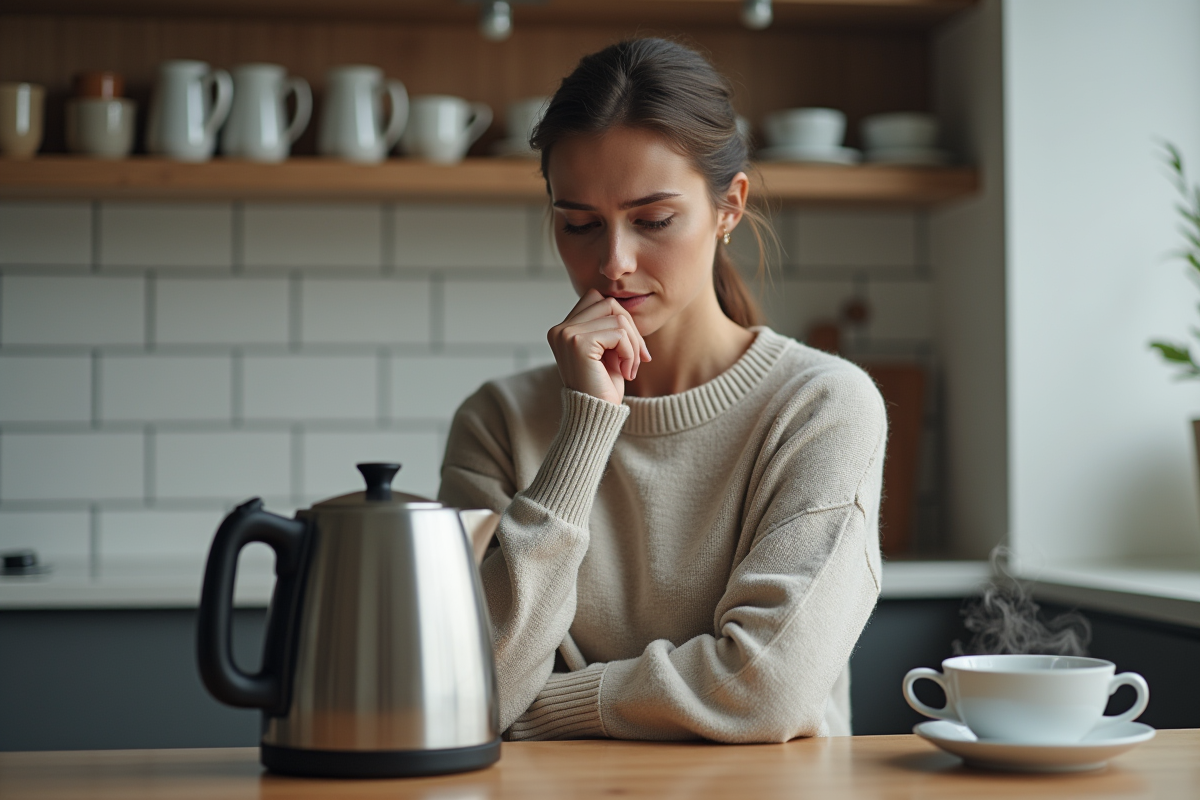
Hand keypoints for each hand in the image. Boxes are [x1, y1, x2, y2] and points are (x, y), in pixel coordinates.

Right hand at [548, 289, 651, 405]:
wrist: (594, 418)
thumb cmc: (602, 387)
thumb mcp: (608, 351)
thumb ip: (610, 326)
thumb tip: (627, 306)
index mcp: (564, 329)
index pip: (599, 300)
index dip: (621, 320)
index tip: (633, 349)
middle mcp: (560, 329)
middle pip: (609, 303)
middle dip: (631, 329)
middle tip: (638, 358)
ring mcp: (566, 334)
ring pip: (618, 317)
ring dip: (633, 343)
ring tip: (630, 367)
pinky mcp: (577, 343)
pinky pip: (619, 333)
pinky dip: (630, 352)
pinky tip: (626, 372)